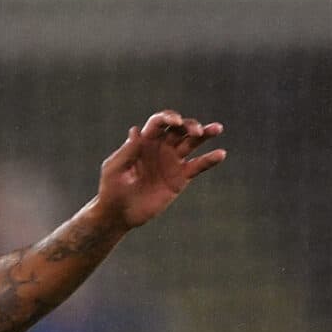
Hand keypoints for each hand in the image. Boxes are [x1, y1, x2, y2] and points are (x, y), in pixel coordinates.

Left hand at [97, 111, 225, 230]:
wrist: (119, 214)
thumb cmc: (111, 189)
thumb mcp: (114, 168)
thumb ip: (127, 151)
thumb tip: (136, 130)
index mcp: (144, 141)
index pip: (159, 123)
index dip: (168, 117)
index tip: (175, 122)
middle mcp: (161, 147)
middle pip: (180, 129)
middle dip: (189, 125)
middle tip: (196, 131)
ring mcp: (172, 161)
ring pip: (193, 142)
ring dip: (205, 133)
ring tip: (216, 128)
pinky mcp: (180, 177)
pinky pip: (198, 165)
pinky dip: (210, 159)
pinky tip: (220, 154)